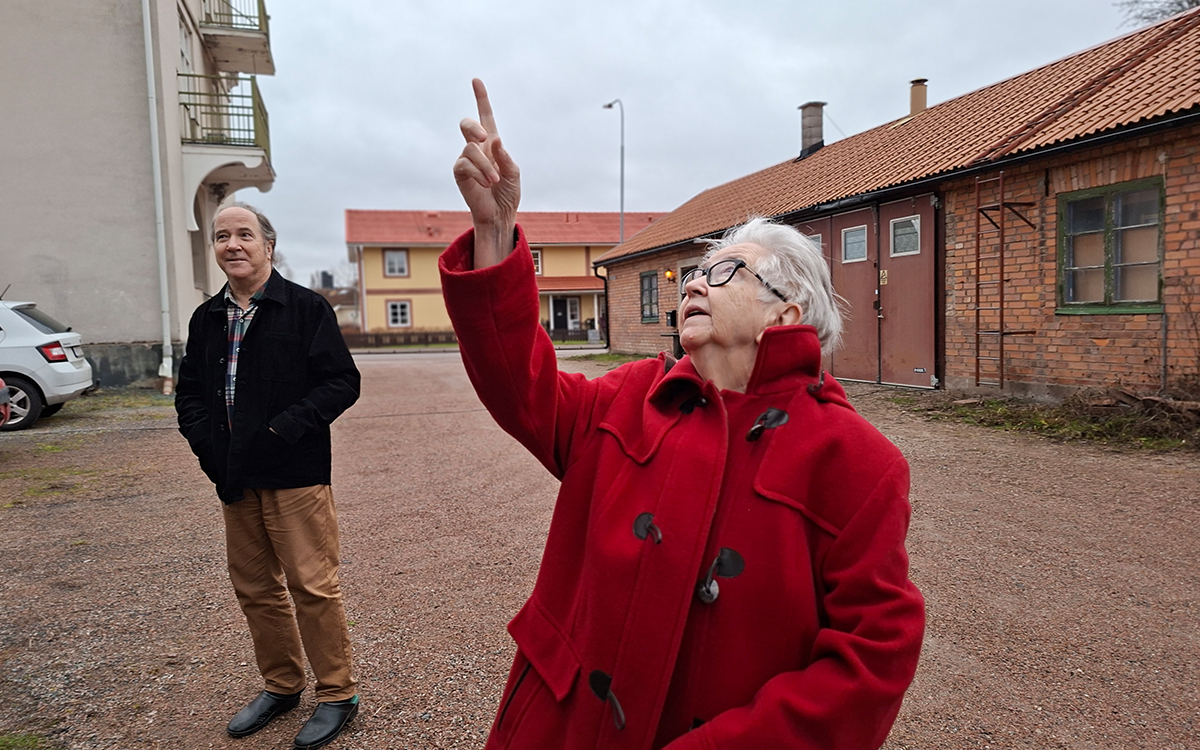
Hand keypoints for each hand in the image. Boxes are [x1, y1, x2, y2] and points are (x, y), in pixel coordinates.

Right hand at [453, 78, 520, 267]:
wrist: (500, 213)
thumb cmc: (508, 192)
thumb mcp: (513, 173)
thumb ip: (505, 157)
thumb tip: (494, 141)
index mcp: (492, 143)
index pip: (485, 116)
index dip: (481, 98)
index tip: (476, 80)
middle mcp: (476, 148)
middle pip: (466, 125)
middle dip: (473, 126)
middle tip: (484, 137)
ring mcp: (466, 160)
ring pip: (470, 149)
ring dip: (485, 165)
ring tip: (494, 180)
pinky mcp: (459, 173)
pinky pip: (465, 165)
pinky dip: (479, 173)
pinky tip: (486, 183)